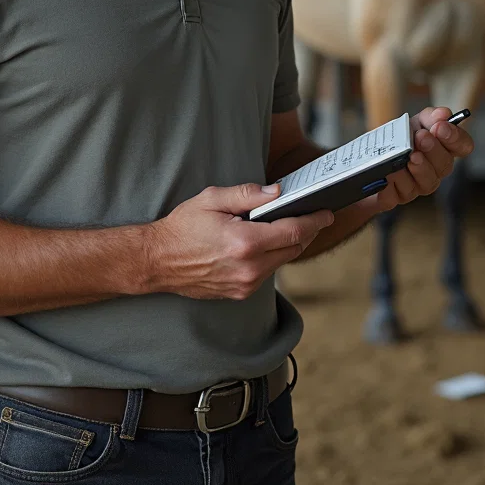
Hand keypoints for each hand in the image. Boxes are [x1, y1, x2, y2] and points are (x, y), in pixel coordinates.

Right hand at [146, 183, 333, 300]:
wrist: (157, 261)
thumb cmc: (182, 228)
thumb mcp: (212, 199)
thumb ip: (248, 194)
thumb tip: (277, 192)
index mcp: (245, 242)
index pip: (294, 231)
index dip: (315, 220)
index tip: (327, 212)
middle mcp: (249, 268)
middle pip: (294, 248)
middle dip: (307, 231)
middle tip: (313, 215)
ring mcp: (245, 285)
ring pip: (283, 262)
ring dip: (289, 244)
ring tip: (286, 225)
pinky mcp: (240, 293)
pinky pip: (268, 272)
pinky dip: (272, 256)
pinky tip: (265, 242)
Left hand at [369, 107, 473, 212]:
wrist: (366, 158)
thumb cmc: (397, 140)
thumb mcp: (412, 123)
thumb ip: (430, 117)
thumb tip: (443, 114)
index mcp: (443, 150)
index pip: (463, 146)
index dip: (455, 137)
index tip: (441, 127)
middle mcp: (434, 171)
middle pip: (445, 165)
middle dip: (433, 150)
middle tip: (421, 137)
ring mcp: (417, 186)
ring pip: (426, 182)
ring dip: (417, 168)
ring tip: (406, 157)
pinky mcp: (397, 197)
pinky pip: (399, 193)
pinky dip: (394, 181)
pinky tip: (389, 172)